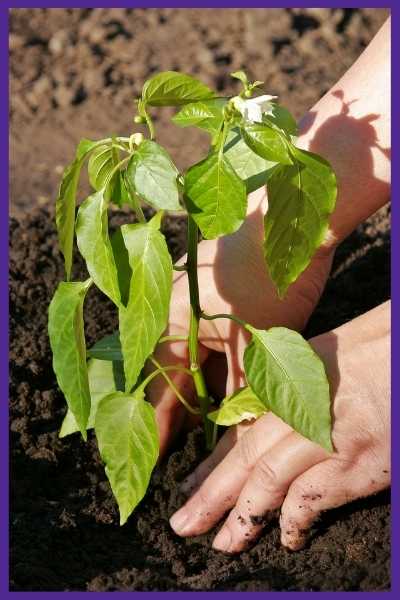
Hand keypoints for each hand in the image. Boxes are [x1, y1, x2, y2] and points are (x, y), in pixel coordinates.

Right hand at [149, 189, 334, 454]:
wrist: (286, 226)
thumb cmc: (268, 283)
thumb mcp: (256, 347)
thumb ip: (239, 390)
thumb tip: (235, 431)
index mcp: (169, 326)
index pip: (158, 390)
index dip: (157, 427)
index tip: (152, 458)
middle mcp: (170, 316)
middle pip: (171, 375)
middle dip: (178, 412)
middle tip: (176, 450)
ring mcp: (189, 305)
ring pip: (188, 359)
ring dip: (198, 390)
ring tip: (201, 426)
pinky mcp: (208, 298)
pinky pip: (202, 340)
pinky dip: (211, 365)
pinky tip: (221, 387)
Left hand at [169, 302, 389, 551]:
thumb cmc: (376, 347)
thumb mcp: (324, 355)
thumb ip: (293, 387)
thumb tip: (267, 417)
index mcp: (288, 380)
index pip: (239, 429)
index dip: (212, 463)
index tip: (188, 487)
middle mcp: (300, 408)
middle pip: (245, 459)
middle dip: (211, 496)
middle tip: (185, 525)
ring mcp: (327, 437)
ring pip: (270, 483)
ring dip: (244, 517)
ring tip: (225, 544)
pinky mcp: (359, 462)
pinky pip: (313, 500)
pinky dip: (295, 522)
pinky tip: (287, 539)